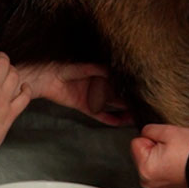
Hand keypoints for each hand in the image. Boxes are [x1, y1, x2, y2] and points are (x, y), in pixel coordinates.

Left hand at [16, 62, 131, 125]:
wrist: (44, 77)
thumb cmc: (62, 66)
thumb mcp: (81, 66)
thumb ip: (97, 69)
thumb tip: (114, 71)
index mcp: (98, 73)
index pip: (117, 80)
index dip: (128, 85)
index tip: (141, 89)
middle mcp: (97, 86)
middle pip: (116, 94)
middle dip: (129, 100)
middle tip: (144, 105)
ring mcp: (91, 97)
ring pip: (110, 106)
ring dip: (122, 111)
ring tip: (135, 116)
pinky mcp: (83, 106)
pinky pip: (99, 114)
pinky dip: (109, 118)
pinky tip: (119, 121)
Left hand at [130, 124, 188, 187]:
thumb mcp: (168, 131)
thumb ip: (149, 129)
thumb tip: (144, 133)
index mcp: (145, 168)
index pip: (136, 142)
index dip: (151, 138)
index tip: (164, 143)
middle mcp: (146, 180)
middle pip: (141, 152)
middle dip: (153, 147)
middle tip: (171, 148)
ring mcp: (154, 184)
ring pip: (149, 159)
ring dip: (159, 154)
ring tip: (174, 155)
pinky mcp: (161, 184)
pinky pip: (156, 167)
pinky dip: (164, 162)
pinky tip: (175, 161)